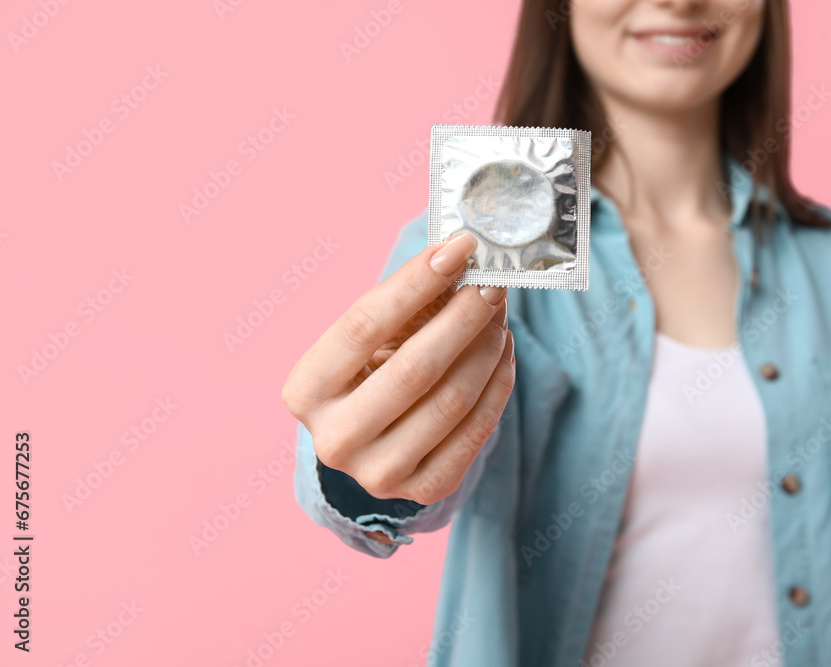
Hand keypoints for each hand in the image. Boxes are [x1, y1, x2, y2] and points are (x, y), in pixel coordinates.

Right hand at [282, 231, 515, 537]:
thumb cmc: (368, 373)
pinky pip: (476, 431)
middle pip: (414, 368)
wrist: (369, 443)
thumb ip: (405, 302)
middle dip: (463, 316)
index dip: (416, 281)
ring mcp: (379, 473)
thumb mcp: (367, 340)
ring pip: (452, 400)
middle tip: (493, 282)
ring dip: (486, 347)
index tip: (459, 248)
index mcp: (306, 391)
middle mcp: (335, 440)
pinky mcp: (424, 489)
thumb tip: (462, 259)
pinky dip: (498, 383)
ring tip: (499, 315)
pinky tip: (502, 352)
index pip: (363, 324)